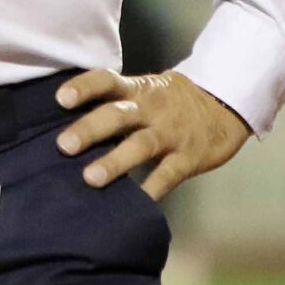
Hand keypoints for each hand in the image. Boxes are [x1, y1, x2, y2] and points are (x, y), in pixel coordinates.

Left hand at [55, 68, 250, 199]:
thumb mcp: (145, 89)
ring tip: (90, 178)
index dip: (84, 88)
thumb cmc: (170, 101)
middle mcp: (151, 108)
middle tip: (63, 145)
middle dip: (90, 129)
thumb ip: (114, 101)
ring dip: (115, 162)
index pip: (107, 81)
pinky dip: (152, 189)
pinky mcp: (188, 157)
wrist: (224, 105)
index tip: (61, 99)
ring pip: (141, 145)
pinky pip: (168, 175)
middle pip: (118, 115)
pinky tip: (136, 203)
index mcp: (137, 88)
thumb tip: (65, 119)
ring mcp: (170, 133)